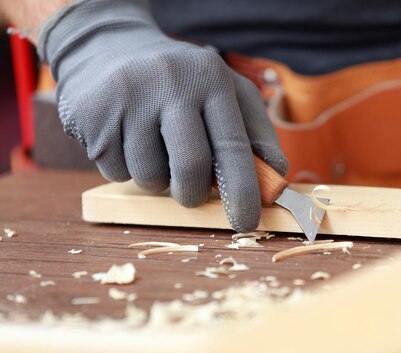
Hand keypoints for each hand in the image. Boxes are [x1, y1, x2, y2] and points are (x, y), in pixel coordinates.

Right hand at [39, 0, 287, 231]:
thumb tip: (275, 177)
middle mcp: (169, 83)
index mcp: (211, 78)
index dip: (243, 191)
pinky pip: (116, 173)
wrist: (107, 48)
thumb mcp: (225, 92)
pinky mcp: (91, 116)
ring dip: (158, 182)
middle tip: (191, 193)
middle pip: (190, 168)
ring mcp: (126, 98)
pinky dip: (127, 171)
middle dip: (194, 193)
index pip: (233, 146)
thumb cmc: (181, 83)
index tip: (246, 222)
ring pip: (149, 178)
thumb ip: (255, 133)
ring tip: (155, 150)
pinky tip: (127, 140)